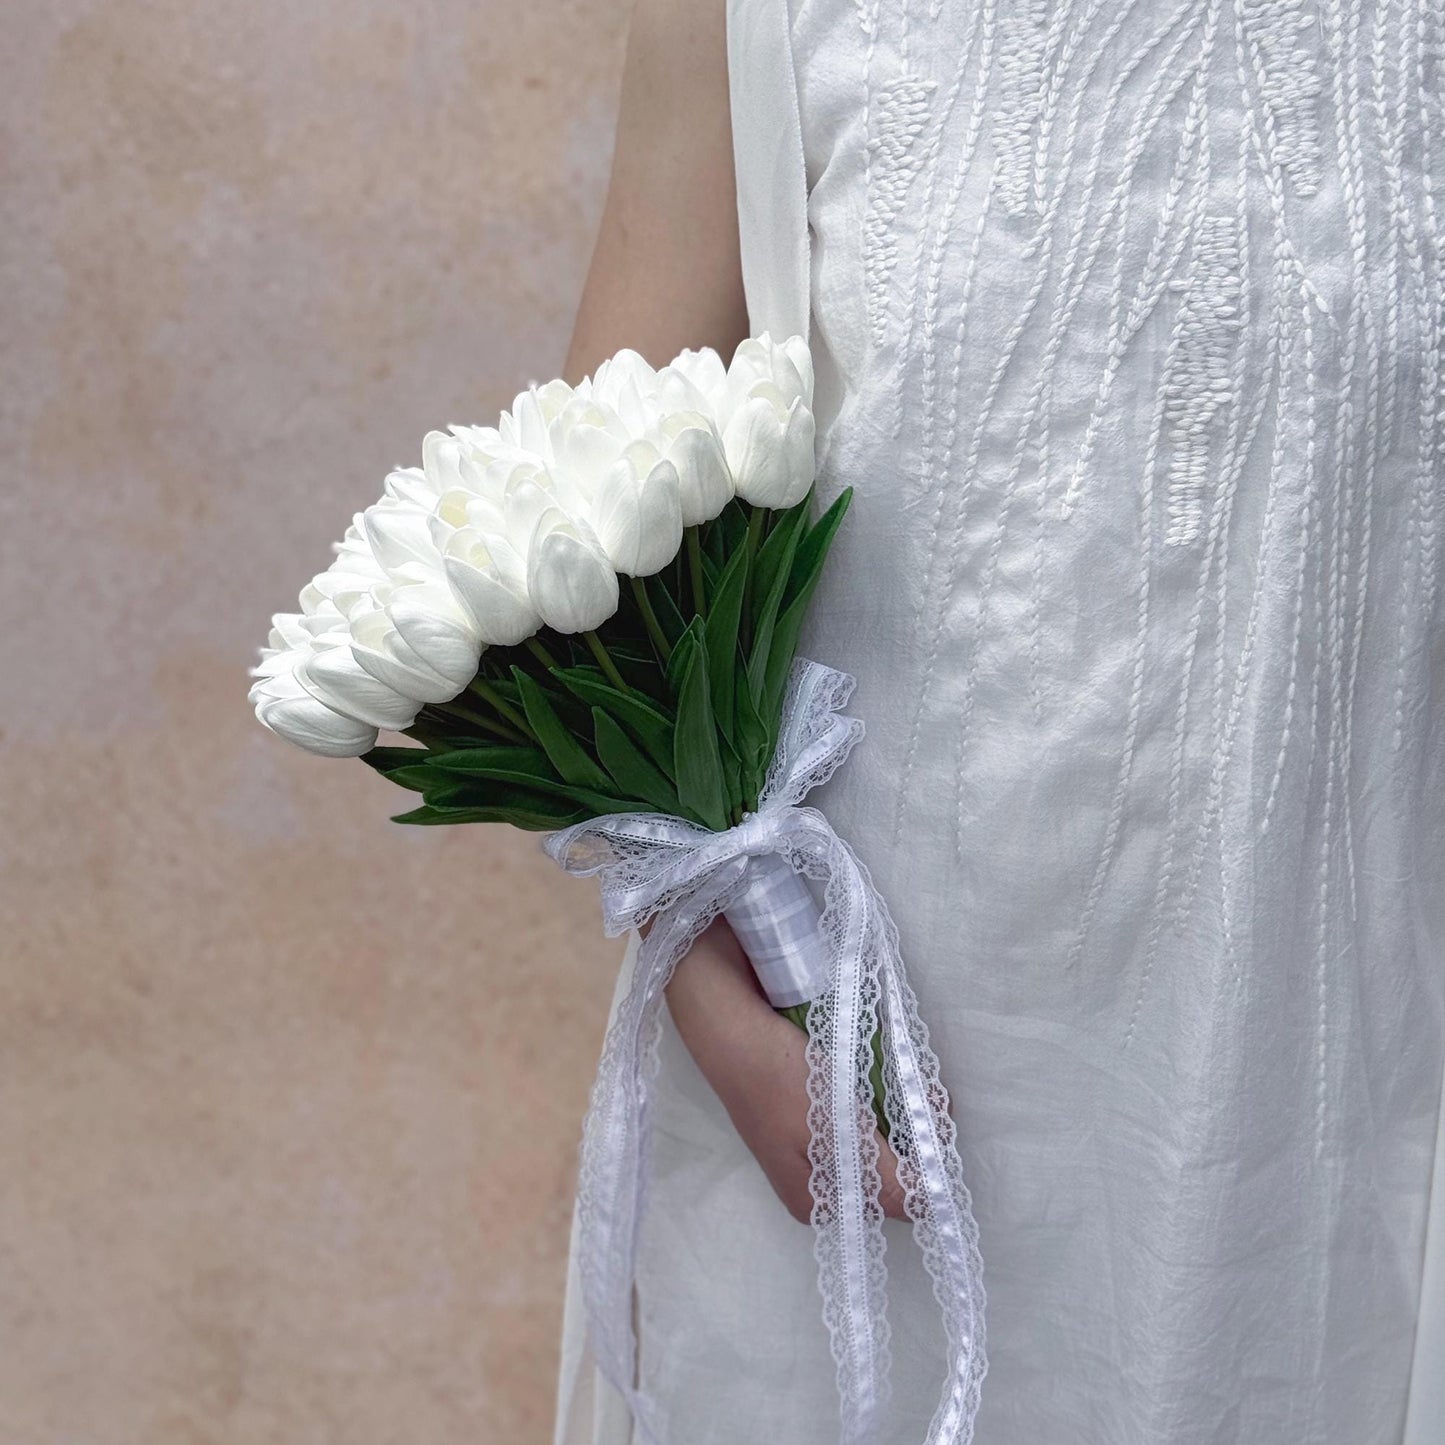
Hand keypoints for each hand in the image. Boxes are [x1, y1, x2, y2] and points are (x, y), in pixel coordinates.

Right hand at [660, 915, 907, 1224]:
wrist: (732, 1022)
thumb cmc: (779, 1080)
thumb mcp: (837, 1133)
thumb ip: (888, 1176)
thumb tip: (932, 1206)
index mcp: (817, 1202)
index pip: (896, 1200)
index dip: (927, 1163)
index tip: (939, 1121)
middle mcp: (818, 1181)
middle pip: (892, 1167)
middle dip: (918, 1133)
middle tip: (932, 1095)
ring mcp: (816, 1142)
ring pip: (884, 1137)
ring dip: (907, 1111)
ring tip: (917, 1081)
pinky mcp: (817, 1108)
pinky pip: (865, 1112)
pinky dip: (885, 1095)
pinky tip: (892, 1072)